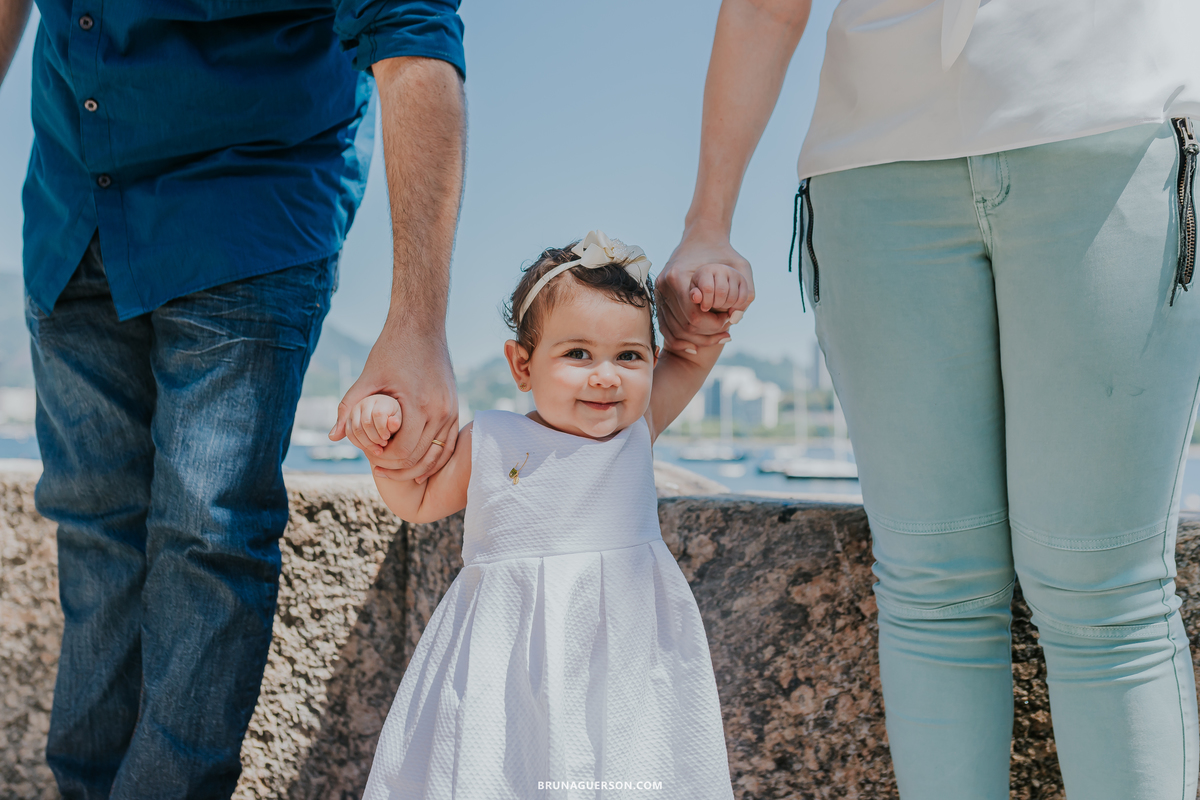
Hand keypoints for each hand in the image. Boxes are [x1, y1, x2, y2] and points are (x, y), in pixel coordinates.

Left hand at [329, 326, 457, 482]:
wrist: (421, 326)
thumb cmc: (391, 349)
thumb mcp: (367, 377)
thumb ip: (349, 407)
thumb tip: (333, 436)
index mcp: (418, 405)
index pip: (402, 451)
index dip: (384, 460)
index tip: (371, 458)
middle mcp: (440, 411)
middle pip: (419, 457)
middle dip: (398, 468)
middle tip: (379, 468)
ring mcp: (452, 410)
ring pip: (437, 455)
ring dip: (417, 468)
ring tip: (396, 470)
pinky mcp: (455, 408)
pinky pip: (448, 444)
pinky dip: (434, 458)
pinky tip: (418, 463)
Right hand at [346, 395, 400, 456]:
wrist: (385, 413)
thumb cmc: (393, 417)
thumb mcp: (397, 419)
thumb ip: (394, 422)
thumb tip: (394, 422)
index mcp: (380, 399)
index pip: (378, 414)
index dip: (382, 428)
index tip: (387, 437)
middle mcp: (364, 402)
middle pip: (366, 423)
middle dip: (375, 438)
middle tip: (383, 445)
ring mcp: (354, 410)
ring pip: (356, 429)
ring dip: (367, 443)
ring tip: (377, 449)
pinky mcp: (348, 419)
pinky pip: (349, 433)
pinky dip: (358, 443)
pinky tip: (368, 448)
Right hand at [656, 226, 753, 353]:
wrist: (702, 236)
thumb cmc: (723, 251)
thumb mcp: (741, 267)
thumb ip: (745, 293)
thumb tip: (736, 319)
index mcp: (678, 277)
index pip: (694, 317)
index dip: (713, 326)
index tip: (729, 322)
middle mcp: (664, 285)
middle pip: (684, 327)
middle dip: (706, 335)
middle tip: (726, 333)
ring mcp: (659, 292)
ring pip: (674, 331)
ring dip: (696, 339)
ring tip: (717, 337)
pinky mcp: (659, 297)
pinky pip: (665, 327)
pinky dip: (680, 339)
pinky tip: (695, 346)